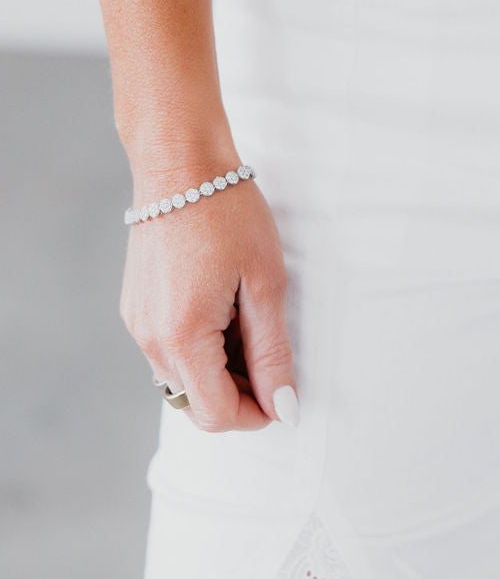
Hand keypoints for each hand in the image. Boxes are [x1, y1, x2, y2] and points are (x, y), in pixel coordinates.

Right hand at [119, 162, 298, 432]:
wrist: (180, 164)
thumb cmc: (229, 214)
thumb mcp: (266, 284)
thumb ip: (272, 352)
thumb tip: (283, 407)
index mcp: (182, 337)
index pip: (217, 414)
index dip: (257, 414)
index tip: (285, 393)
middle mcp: (150, 340)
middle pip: (196, 404)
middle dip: (239, 394)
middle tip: (272, 352)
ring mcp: (137, 325)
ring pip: (181, 381)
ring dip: (219, 372)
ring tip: (248, 321)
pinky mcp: (135, 309)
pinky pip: (168, 352)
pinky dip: (199, 349)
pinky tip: (224, 310)